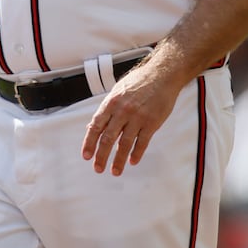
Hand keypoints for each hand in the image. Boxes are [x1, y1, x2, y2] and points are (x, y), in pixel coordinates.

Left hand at [80, 61, 182, 175]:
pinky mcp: (152, 122)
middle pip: (108, 138)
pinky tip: (132, 161)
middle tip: (97, 168)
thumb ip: (108, 109)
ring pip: (125, 143)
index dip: (89, 142)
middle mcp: (122, 111)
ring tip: (114, 171)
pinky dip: (137, 153)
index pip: (96, 126)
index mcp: (111, 103)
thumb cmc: (139, 82)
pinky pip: (142, 142)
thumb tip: (96, 125)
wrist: (162, 75)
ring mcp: (137, 117)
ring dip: (118, 160)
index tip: (86, 155)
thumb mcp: (117, 91)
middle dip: (101, 155)